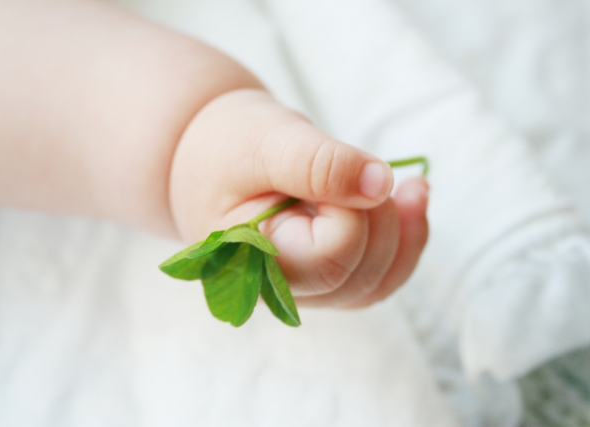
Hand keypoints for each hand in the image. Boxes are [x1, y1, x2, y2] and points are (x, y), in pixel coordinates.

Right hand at [169, 89, 428, 307]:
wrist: (209, 152)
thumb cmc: (225, 145)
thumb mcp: (268, 141)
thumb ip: (319, 164)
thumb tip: (381, 184)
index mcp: (253, 262)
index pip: (332, 258)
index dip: (351, 212)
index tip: (335, 167)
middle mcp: (279, 286)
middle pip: (361, 276)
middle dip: (380, 218)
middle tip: (356, 167)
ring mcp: (304, 286)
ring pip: (376, 282)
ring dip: (404, 232)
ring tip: (409, 185)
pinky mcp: (323, 274)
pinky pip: (378, 276)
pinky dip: (406, 240)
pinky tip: (410, 200)